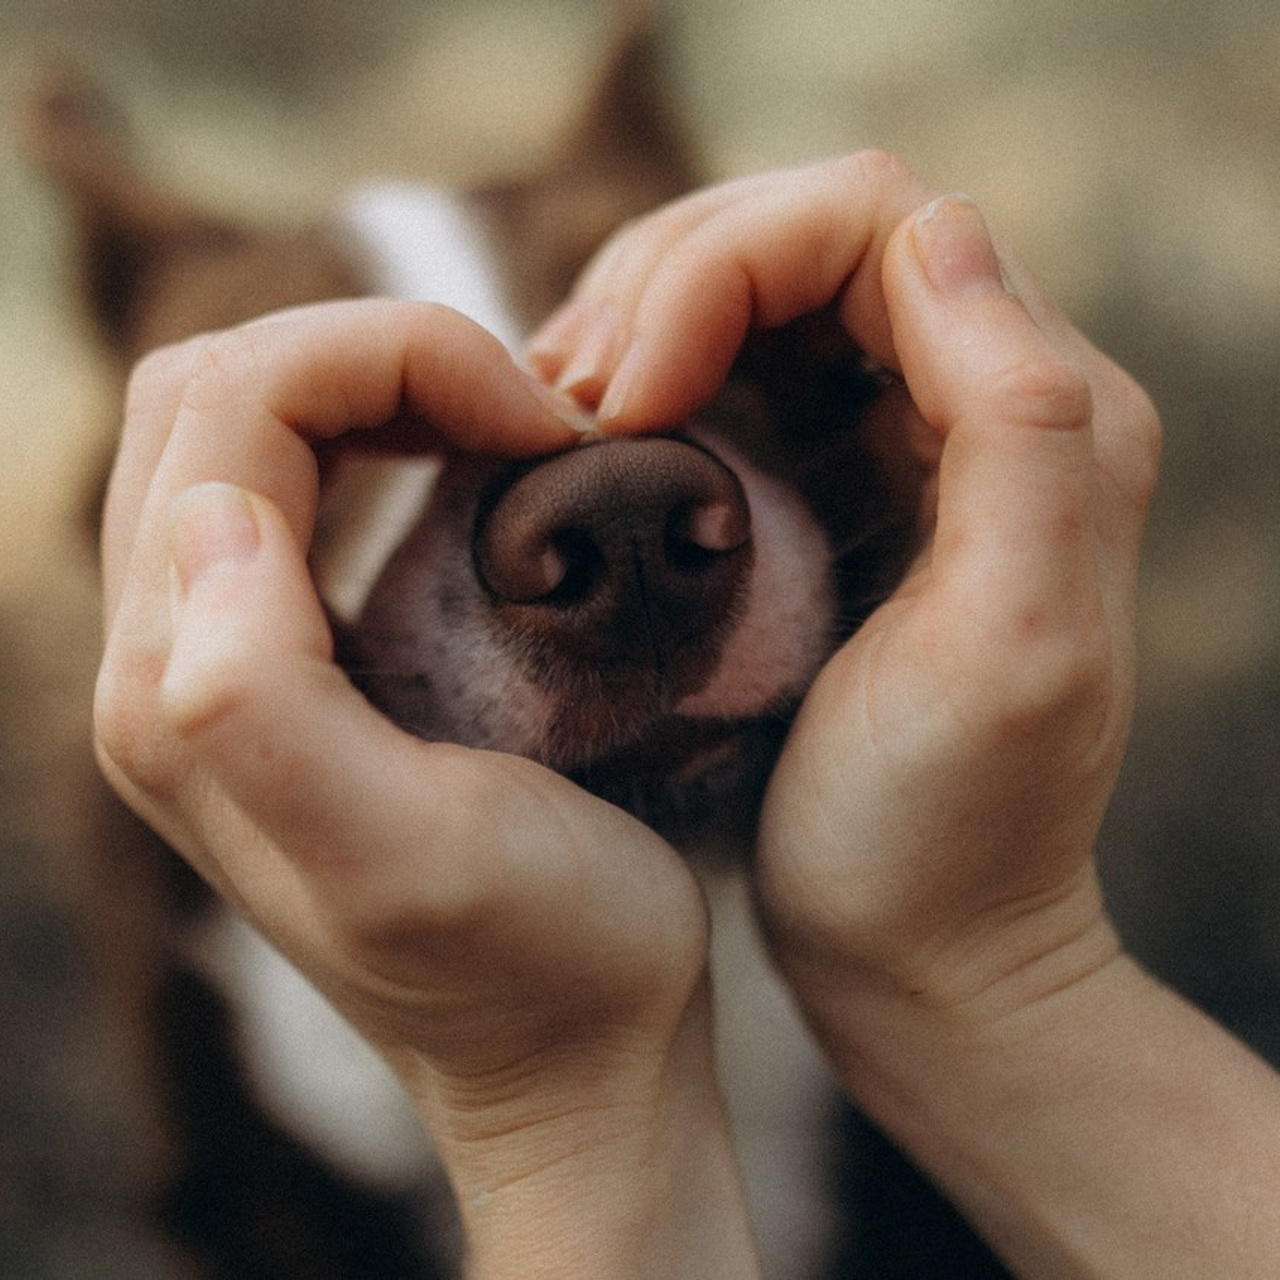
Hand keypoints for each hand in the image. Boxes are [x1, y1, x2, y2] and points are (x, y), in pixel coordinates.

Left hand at [94, 299, 759, 1277]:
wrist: (572, 1056)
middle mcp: (169, 666)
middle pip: (212, 393)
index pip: (230, 407)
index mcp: (181, 690)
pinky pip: (282, 485)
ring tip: (493, 424)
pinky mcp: (289, 667)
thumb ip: (254, 694)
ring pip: (239, 426)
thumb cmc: (534, 960)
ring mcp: (222, 664)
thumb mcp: (403, 851)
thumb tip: (216, 514)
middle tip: (518, 412)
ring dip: (368, 385)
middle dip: (371, 355)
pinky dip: (369, 433)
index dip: (387, 364)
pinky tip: (451, 465)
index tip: (536, 426)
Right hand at [539, 158, 1279, 1279]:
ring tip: (561, 408)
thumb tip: (939, 233)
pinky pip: (735, 372)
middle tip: (572, 396)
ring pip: (756, 293)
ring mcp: (901, 442)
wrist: (923, 948)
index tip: (631, 392)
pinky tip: (589, 433)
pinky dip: (652, 375)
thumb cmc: (946, 830)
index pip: (872, 224)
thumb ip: (1021, 424)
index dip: (727, 264)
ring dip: (645, 319)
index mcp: (1042, 413)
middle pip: (803, 238)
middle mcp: (981, 401)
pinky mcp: (835, 491)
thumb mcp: (1010, 646)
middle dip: (668, 282)